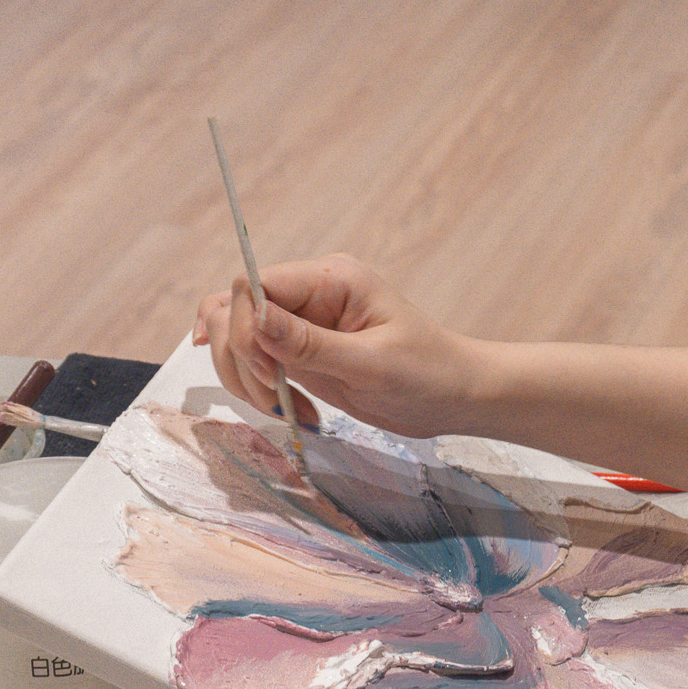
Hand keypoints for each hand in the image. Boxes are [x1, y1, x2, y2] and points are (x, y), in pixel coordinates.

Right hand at [192, 254, 480, 437]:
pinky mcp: (296, 353)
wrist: (453, 397)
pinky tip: (286, 410)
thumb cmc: (427, 373)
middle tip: (276, 399)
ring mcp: (299, 324)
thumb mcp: (371, 363)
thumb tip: (254, 320)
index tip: (268, 372)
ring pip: (235, 337)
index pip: (254, 284)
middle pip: (234, 310)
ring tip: (285, 409)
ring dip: (245, 379)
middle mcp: (309, 294)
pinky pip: (252, 363)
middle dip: (242, 359)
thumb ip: (310, 344)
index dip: (245, 327)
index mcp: (330, 279)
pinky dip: (257, 390)